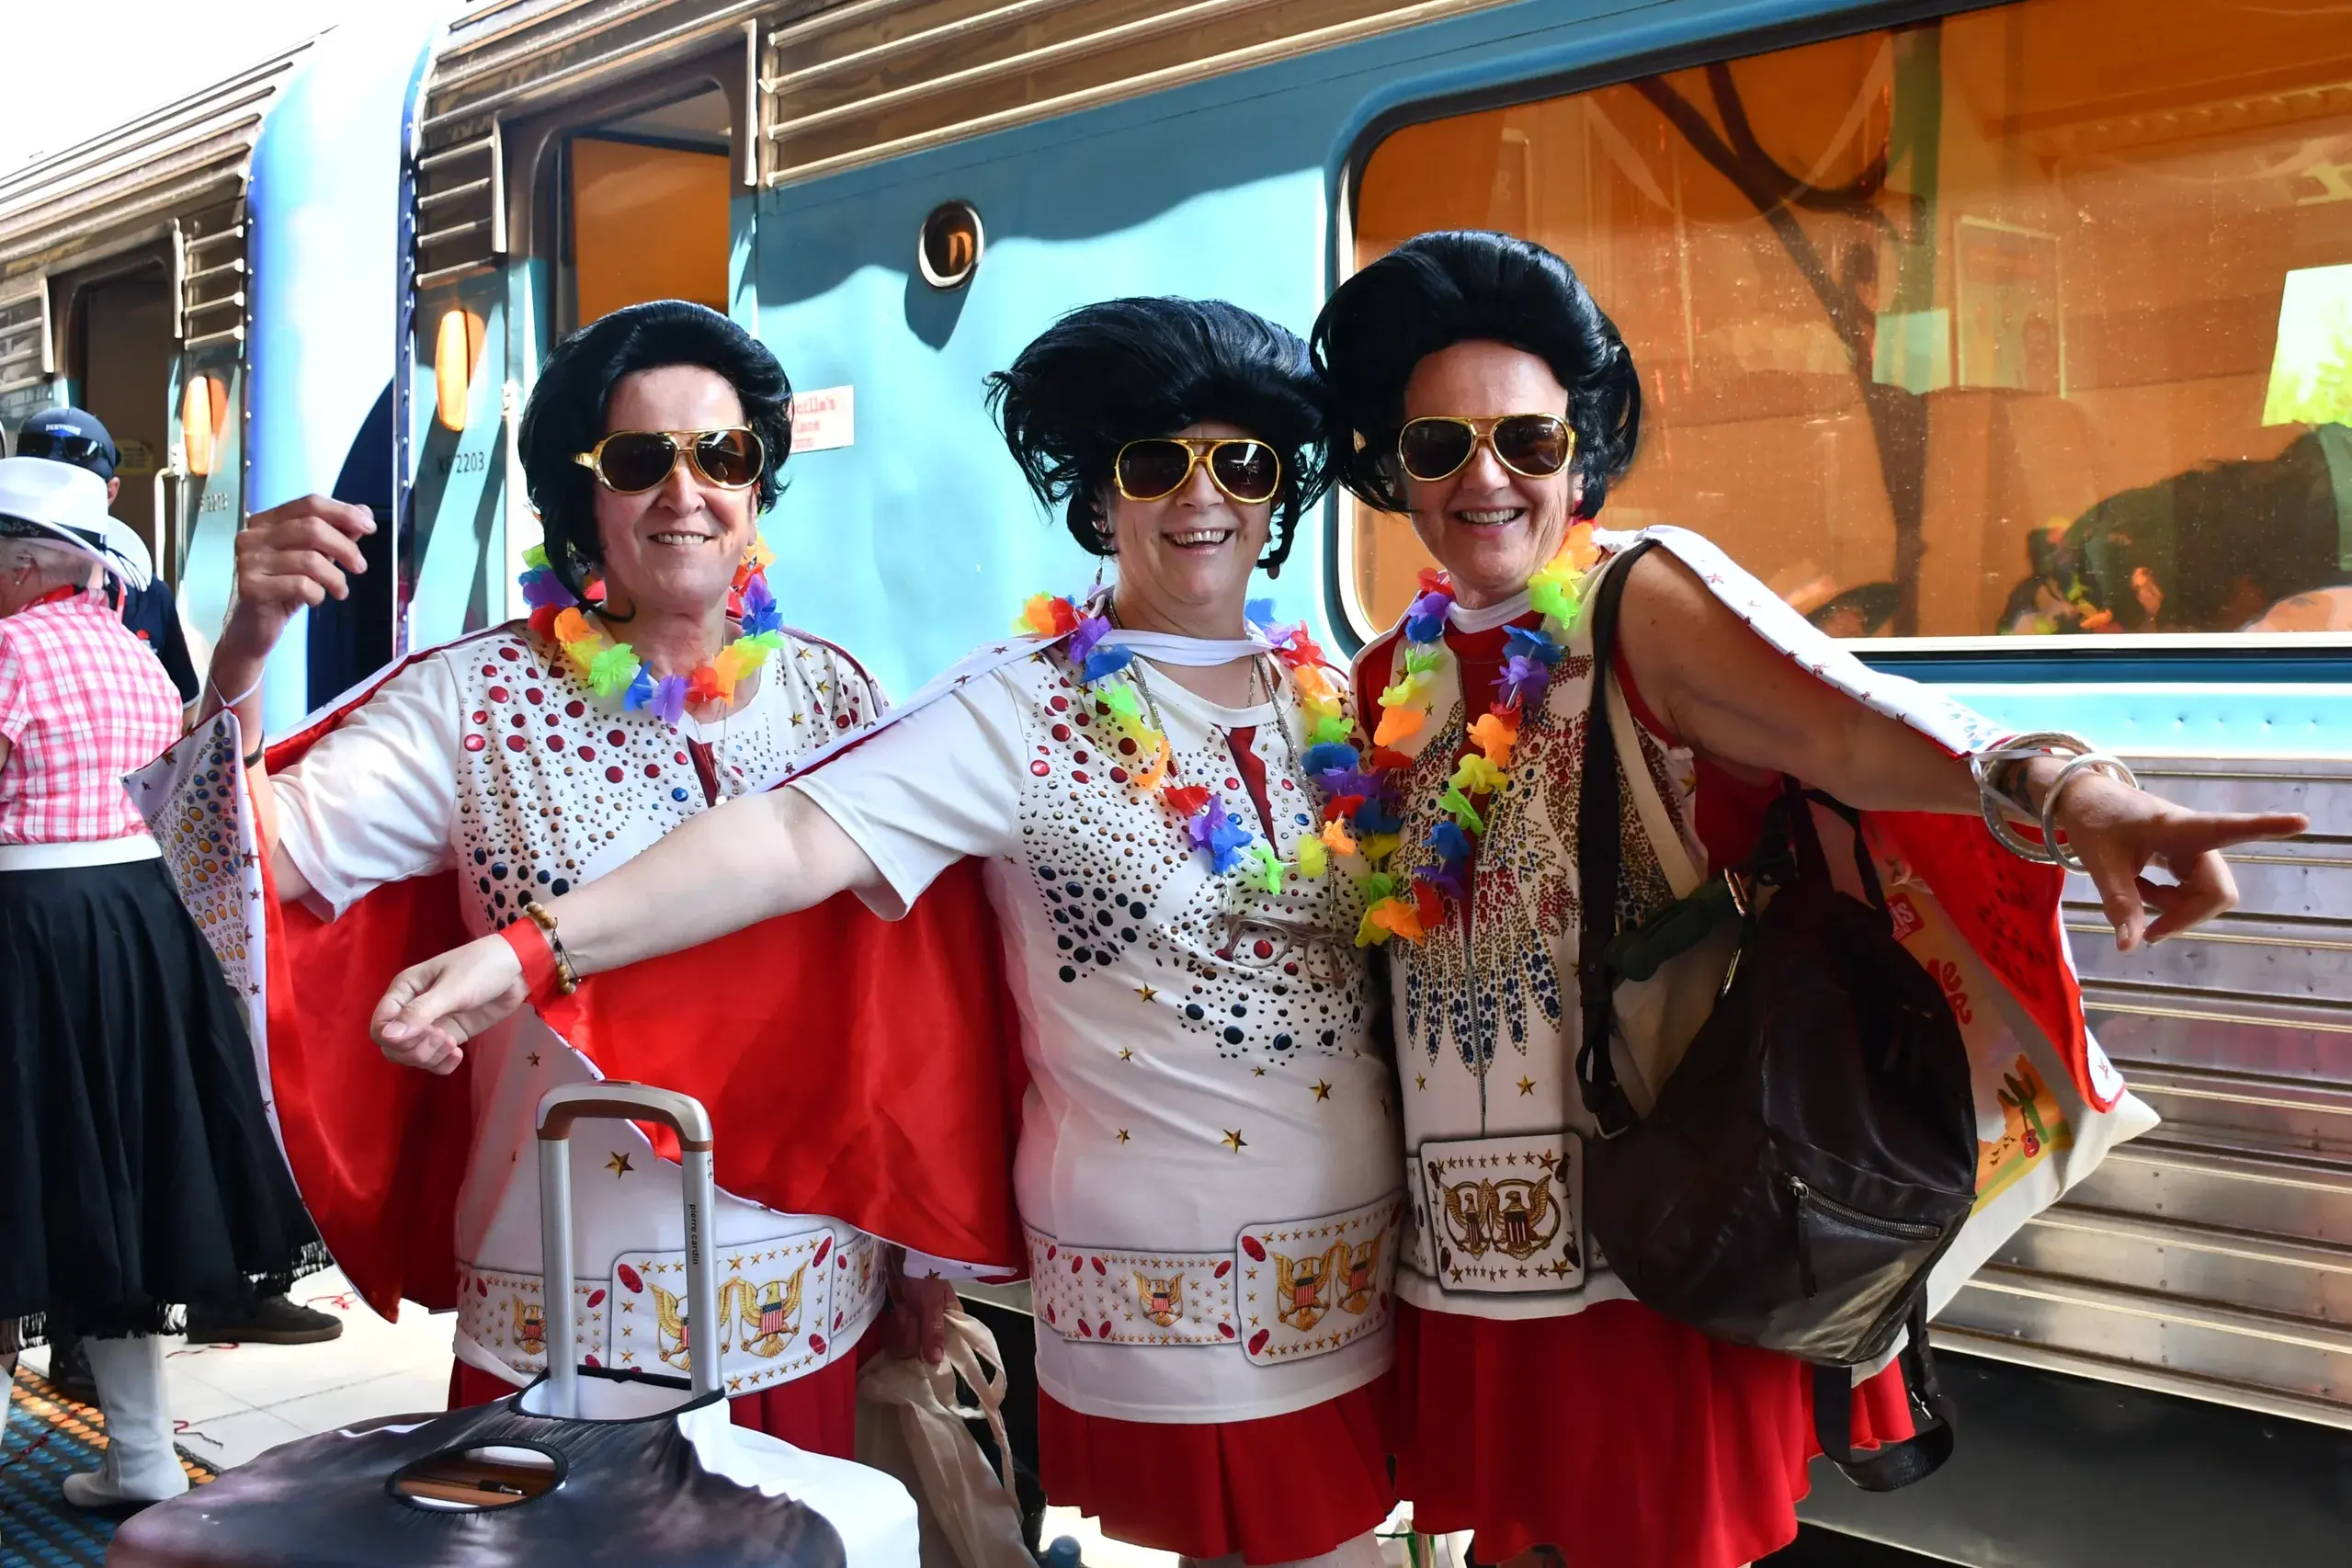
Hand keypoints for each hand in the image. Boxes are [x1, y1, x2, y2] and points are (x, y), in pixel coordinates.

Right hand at [223, 496, 374, 655]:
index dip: (344, 513)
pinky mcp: (251, 586)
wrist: (254, 627)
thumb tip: (364, 512)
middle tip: (360, 566)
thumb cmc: (285, 589)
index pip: (310, 504)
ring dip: (336, 577)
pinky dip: (318, 594)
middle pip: (312, 528)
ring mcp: (249, 560)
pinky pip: (300, 585)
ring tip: (340, 590)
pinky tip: (316, 600)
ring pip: (310, 559)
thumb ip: (336, 533)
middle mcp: (253, 536)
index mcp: (267, 521)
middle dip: (346, 547)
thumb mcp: (313, 557)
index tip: (369, 527)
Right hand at [371, 935, 529, 1073]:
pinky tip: (458, 1055)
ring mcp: (431, 1024)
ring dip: (429, 1057)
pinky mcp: (451, 1035)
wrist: (519, 969)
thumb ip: (419, 1013)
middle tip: (444, 1038)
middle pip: (393, 1046)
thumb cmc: (482, 968)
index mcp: (404, 990)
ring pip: (412, 1055)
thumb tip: (386, 1037)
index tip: (426, 1032)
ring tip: (453, 1045)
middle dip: (415, 1050)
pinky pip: (434, 1059)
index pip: (380, 1025)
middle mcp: (412, 1009)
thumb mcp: (451, 989)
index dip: (394, 1038)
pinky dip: (442, 1063)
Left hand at [883, 1252, 958, 1365]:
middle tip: (908, 1312)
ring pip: (906, 1345)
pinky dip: (891, 1327)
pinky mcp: (902, 1321)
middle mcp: (935, 1326)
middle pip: (922, 1350)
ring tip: (900, 1308)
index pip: (945, 1350)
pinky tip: (892, 1313)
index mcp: (950, 1320)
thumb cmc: (923, 1273)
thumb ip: (934, 1330)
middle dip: (910, 1333)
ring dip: (899, 1328)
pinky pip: (895, 1337)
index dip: (931, 1352)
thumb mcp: (931, 1301)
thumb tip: (936, 1360)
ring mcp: (917, 1324)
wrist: (900, 1255)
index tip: (920, 1347)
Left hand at [2041, 769, 2307, 950]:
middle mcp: (2197, 838)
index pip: (2228, 828)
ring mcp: (2195, 849)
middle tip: (2148, 934)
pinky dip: (2170, 901)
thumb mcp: (2102, 865)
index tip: (2300, 822)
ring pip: (2206, 896)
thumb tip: (2131, 948)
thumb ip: (2120, 904)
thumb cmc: (2094, 822)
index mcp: (2181, 828)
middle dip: (2187, 916)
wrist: (2084, 801)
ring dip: (2175, 908)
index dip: (2266, 827)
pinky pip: (2193, 892)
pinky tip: (2142, 888)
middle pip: (2217, 892)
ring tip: (2135, 894)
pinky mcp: (2189, 857)